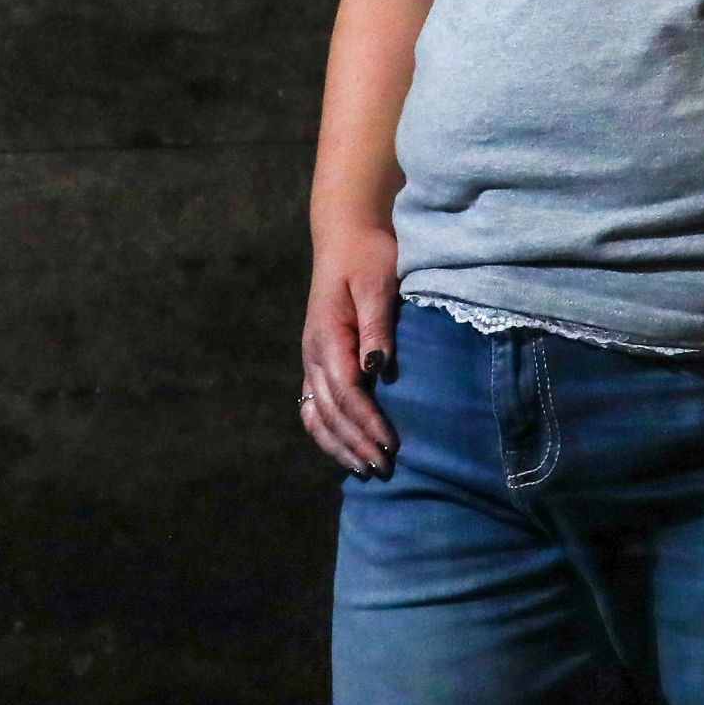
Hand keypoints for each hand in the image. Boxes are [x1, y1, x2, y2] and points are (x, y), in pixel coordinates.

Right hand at [301, 220, 400, 476]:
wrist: (348, 235)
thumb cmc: (369, 255)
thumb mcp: (377, 283)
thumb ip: (377, 326)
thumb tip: (377, 369)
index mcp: (326, 337)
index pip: (346, 392)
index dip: (367, 422)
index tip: (391, 444)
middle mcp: (313, 354)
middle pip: (329, 412)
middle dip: (355, 443)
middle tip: (384, 469)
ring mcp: (312, 359)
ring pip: (316, 415)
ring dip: (339, 445)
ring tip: (366, 468)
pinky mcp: (319, 361)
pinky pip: (315, 406)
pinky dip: (328, 432)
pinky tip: (346, 449)